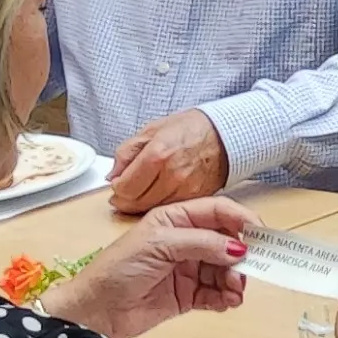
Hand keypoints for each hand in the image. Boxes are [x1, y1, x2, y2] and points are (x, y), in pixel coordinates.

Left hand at [43, 195, 253, 337]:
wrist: (95, 312)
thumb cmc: (118, 269)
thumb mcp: (159, 245)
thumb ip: (201, 243)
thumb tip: (238, 248)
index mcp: (175, 219)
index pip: (217, 212)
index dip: (241, 220)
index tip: (261, 234)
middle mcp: (185, 242)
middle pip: (226, 242)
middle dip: (241, 256)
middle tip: (249, 270)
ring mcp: (187, 269)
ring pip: (224, 270)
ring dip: (234, 280)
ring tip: (234, 292)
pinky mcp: (187, 296)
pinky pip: (215, 294)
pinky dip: (225, 298)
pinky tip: (227, 302)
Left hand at [107, 108, 230, 212]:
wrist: (225, 134)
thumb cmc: (190, 128)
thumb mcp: (152, 130)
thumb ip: (127, 152)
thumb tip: (113, 174)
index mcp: (157, 154)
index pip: (125, 187)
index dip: (117, 188)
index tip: (118, 183)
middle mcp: (171, 175)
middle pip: (136, 202)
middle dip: (126, 199)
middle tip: (126, 191)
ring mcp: (185, 189)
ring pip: (152, 209)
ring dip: (142, 204)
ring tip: (143, 191)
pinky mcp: (196, 198)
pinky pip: (170, 208)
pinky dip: (160, 204)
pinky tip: (159, 193)